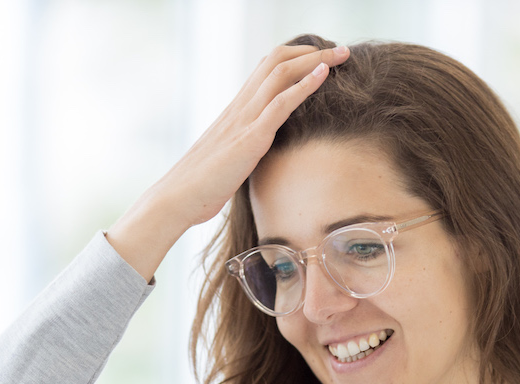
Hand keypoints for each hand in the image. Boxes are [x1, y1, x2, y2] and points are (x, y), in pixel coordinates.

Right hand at [108, 43, 350, 280]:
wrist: (178, 199)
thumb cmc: (202, 187)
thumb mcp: (230, 161)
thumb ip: (246, 150)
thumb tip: (258, 158)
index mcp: (236, 111)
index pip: (266, 70)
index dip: (296, 59)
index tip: (322, 59)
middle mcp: (240, 107)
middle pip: (277, 61)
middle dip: (312, 51)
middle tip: (341, 49)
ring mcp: (244, 119)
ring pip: (281, 73)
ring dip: (315, 60)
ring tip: (341, 53)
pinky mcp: (250, 138)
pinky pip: (280, 103)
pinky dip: (305, 85)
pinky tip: (324, 74)